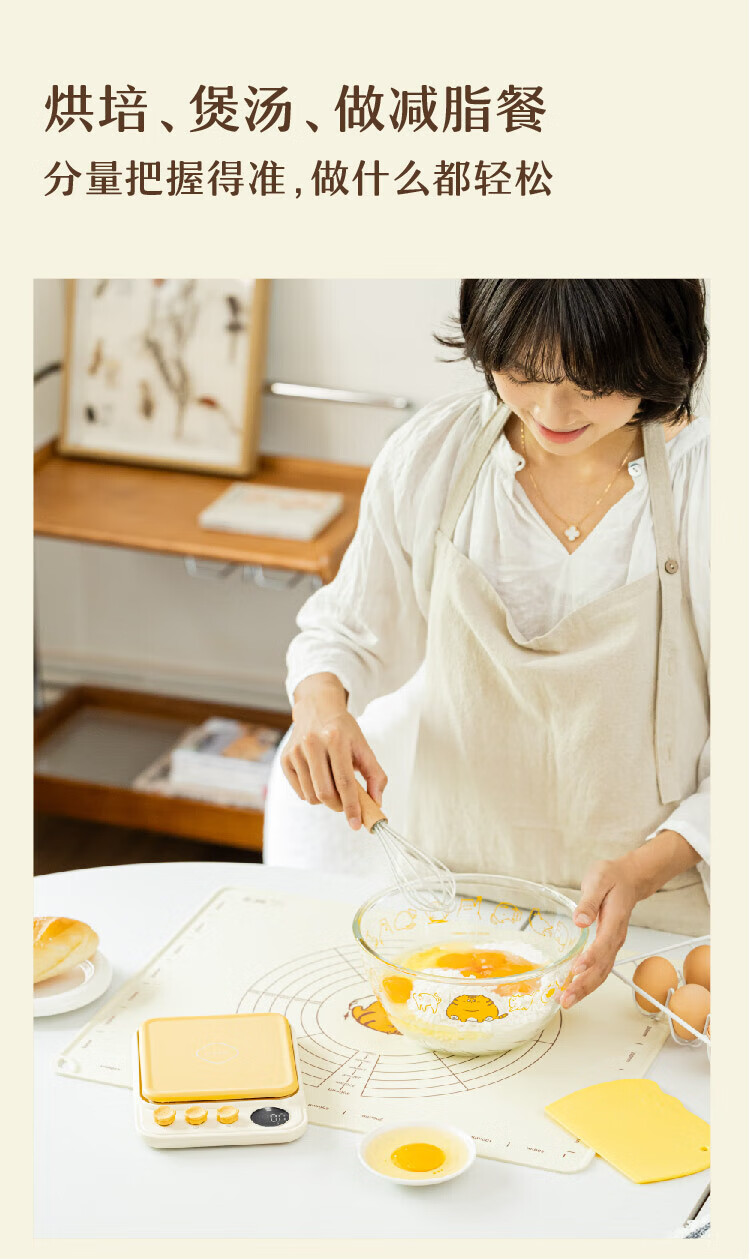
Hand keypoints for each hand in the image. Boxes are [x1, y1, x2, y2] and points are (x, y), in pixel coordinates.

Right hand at [281, 672, 386, 828]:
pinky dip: (312, 794)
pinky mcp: (285, 758)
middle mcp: (313, 743)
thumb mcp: (363, 746)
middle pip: (326, 793)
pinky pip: (300, 792)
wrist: (317, 707)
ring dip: (325, 800)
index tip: (357, 825)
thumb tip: (376, 803)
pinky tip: (318, 778)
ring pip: (311, 796)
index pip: (345, 782)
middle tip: (346, 804)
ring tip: (332, 784)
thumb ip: (375, 774)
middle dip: (339, 806)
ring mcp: (296, 751)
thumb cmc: (343, 730)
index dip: (352, 807)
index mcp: (336, 739)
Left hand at [561, 858, 637, 1008]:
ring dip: (585, 988)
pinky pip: (599, 968)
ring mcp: (613, 943)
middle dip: (584, 985)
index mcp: (615, 921)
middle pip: (603, 967)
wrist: (630, 879)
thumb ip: (589, 901)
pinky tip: (572, 987)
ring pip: (602, 972)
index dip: (591, 958)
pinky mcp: (608, 946)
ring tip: (566, 1001)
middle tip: (566, 999)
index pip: (604, 944)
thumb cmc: (612, 877)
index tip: (576, 968)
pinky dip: (587, 981)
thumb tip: (580, 920)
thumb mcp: (599, 880)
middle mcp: (616, 937)